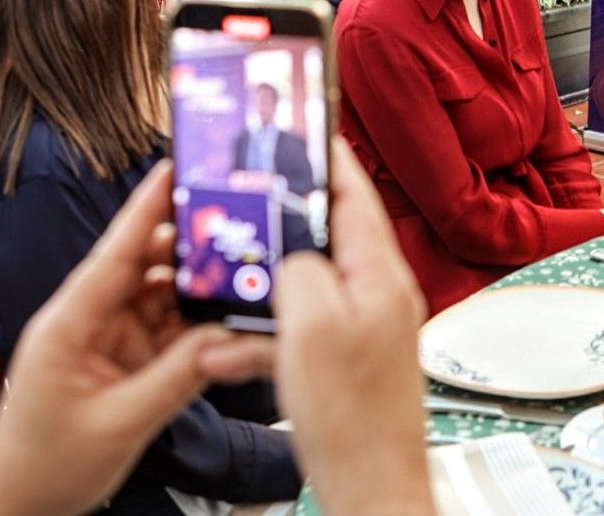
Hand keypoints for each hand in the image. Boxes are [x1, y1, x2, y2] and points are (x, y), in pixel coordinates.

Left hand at [0, 163, 261, 515]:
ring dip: (197, 289)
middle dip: (188, 247)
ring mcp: (107, 339)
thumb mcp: (120, 423)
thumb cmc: (46, 467)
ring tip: (241, 272)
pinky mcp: (123, 359)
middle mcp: (88, 321)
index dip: (146, 208)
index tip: (174, 168)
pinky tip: (225, 318)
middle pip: (145, 266)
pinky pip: (168, 329)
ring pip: (162, 296)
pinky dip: (197, 324)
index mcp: (70, 324)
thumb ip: (178, 377)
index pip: (115, 253)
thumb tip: (226, 338)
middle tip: (236, 225)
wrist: (21, 505)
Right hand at [200, 143, 434, 515]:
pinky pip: (297, 330)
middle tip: (245, 201)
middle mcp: (378, 292)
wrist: (371, 487)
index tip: (303, 123)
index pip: (355, 190)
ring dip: (259, 295)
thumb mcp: (313, 327)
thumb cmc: (355, 420)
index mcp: (379, 273)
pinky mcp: (345, 357)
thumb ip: (300, 269)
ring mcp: (363, 325)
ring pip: (303, 285)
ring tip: (224, 302)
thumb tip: (291, 251)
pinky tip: (232, 354)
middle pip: (326, 232)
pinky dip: (263, 338)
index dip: (327, 154)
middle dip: (279, 222)